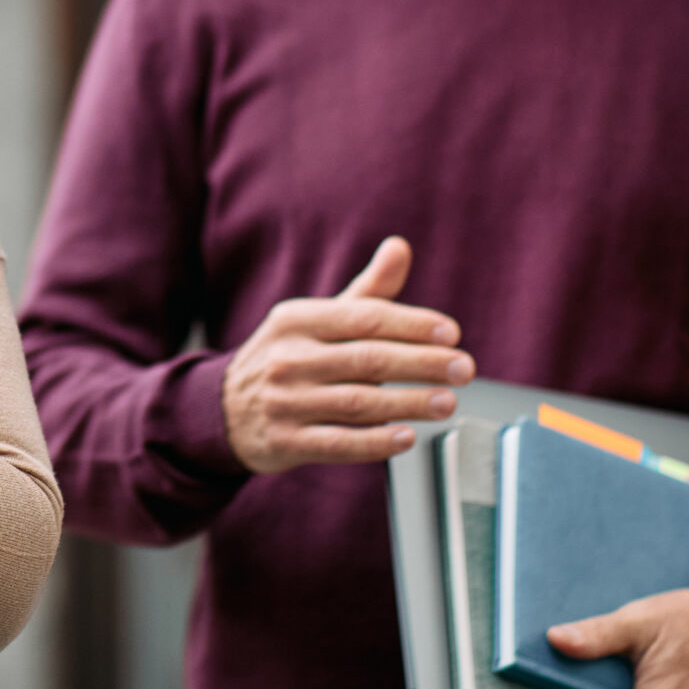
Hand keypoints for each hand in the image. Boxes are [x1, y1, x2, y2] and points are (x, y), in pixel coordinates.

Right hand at [218, 236, 472, 472]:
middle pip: (367, 358)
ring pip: (358, 402)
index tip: (451, 334)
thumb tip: (400, 246)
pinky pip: (338, 443)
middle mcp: (288, 357)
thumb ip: (367, 292)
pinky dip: (376, 441)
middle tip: (463, 369)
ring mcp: (284, 401)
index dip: (412, 324)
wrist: (225, 409)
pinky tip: (406, 437)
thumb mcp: (318, 320)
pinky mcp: (285, 441)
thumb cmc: (289, 357)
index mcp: (297, 320)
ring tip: (448, 403)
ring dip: (410, 403)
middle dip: (422, 364)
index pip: (363, 317)